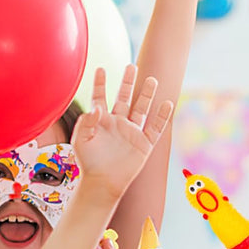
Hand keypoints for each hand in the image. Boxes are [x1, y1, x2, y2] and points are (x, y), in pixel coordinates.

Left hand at [71, 65, 172, 199]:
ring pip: (141, 108)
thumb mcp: (81, 141)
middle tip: (131, 66)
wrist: (103, 183)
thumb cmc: (89, 163)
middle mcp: (118, 123)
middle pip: (124, 97)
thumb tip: (96, 107)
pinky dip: (162, 116)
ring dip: (146, 94)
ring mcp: (132, 132)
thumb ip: (86, 123)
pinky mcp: (144, 143)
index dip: (100, 83)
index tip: (100, 69)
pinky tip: (167, 103)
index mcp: (101, 121)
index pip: (100, 97)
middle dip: (128, 82)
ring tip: (151, 79)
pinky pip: (156, 127)